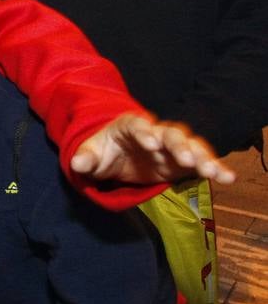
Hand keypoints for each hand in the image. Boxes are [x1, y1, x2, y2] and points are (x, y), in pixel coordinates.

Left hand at [70, 113, 234, 186]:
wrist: (117, 157)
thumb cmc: (104, 151)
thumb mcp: (91, 153)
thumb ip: (85, 158)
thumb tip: (77, 164)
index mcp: (130, 125)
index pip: (138, 125)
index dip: (145, 132)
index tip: (151, 143)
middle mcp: (156, 132)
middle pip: (171, 134)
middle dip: (178, 145)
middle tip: (185, 159)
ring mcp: (172, 147)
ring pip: (191, 147)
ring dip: (203, 157)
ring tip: (214, 171)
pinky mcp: (183, 162)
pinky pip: (201, 162)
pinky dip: (214, 168)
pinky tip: (227, 178)